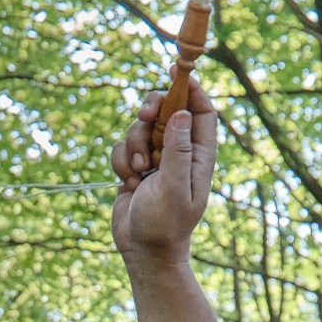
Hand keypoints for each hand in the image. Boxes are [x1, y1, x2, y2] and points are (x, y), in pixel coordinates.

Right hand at [111, 77, 217, 270]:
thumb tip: (181, 114)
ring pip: (139, 128)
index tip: (176, 70)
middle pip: (167, 111)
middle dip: (152, 111)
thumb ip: (177, 151)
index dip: (191, 88)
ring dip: (133, 144)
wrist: (142, 251)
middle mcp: (179, 153)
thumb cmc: (164, 225)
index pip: (201, 111)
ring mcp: (156, 159)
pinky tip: (128, 182)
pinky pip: (122, 147)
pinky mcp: (134, 167)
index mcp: (199, 155)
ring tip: (138, 172)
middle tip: (144, 114)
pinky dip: (121, 161)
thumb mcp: (174, 187)